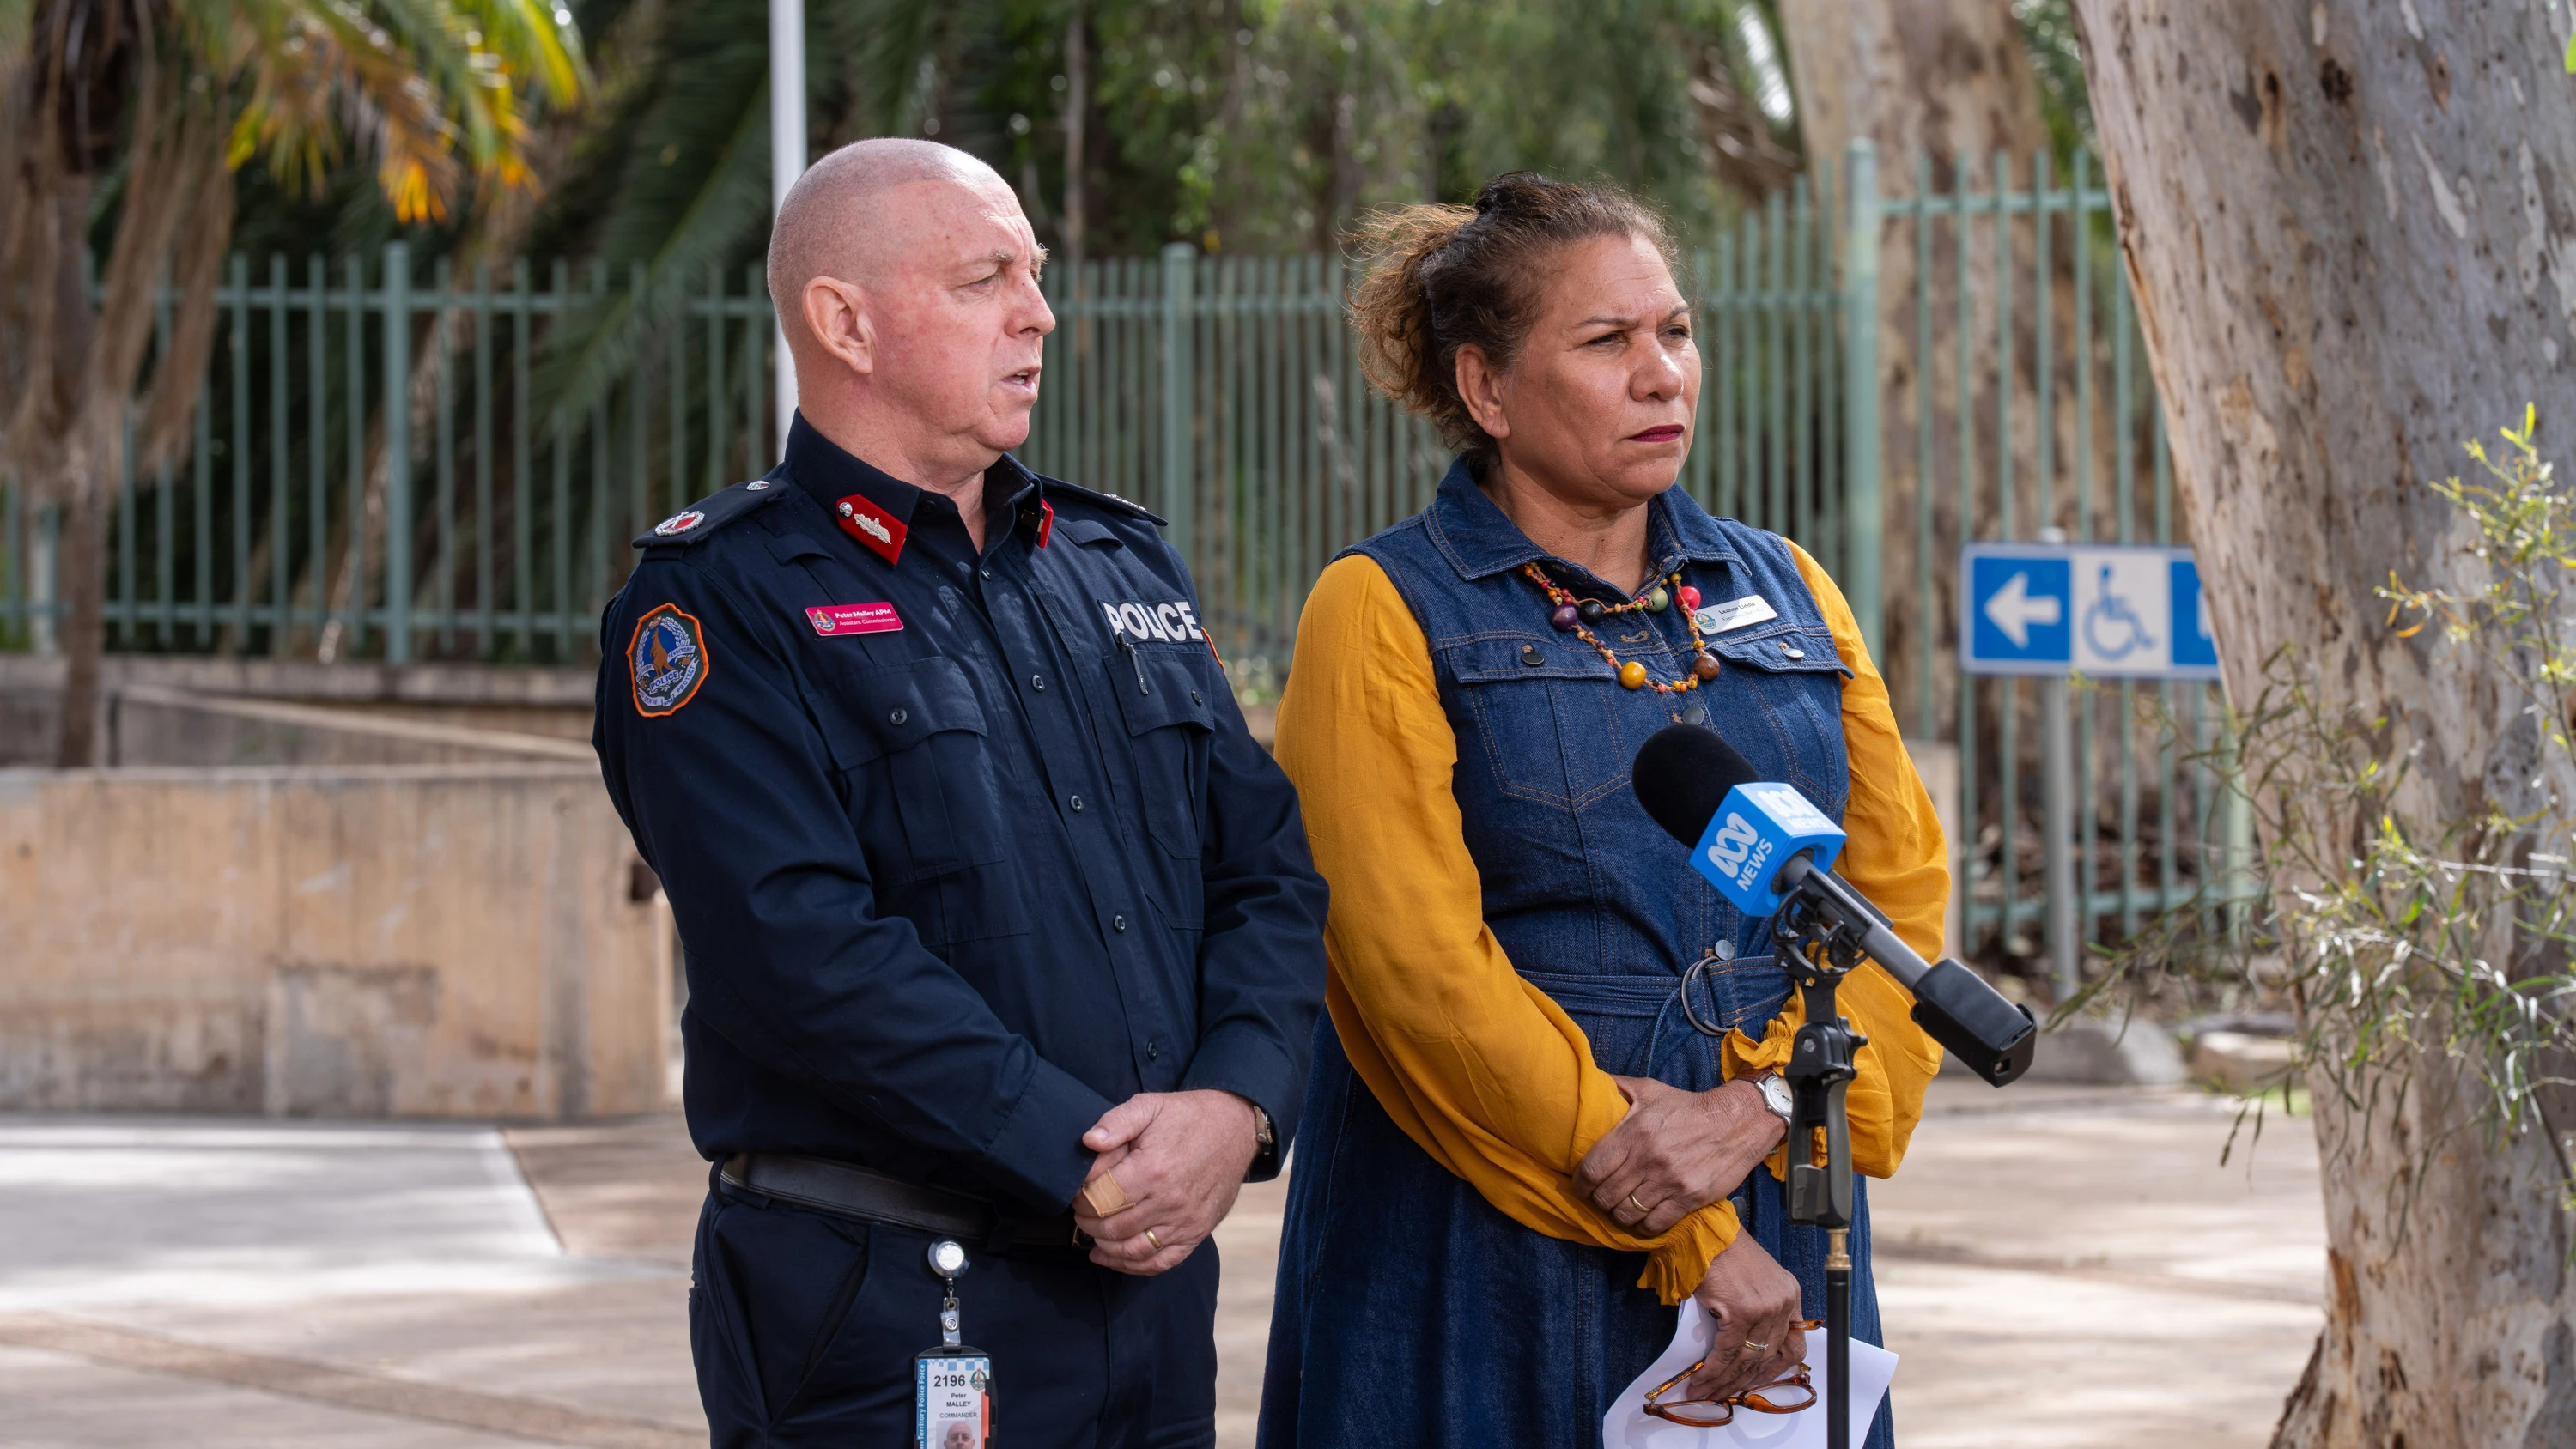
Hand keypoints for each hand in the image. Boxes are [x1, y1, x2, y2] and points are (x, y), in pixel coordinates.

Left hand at [1071, 1089, 1259, 1275]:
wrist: (1235, 1128)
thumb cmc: (1188, 1116)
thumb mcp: (1149, 1106)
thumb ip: (1116, 1122)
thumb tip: (1088, 1141)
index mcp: (1153, 1169)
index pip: (1101, 1198)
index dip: (1080, 1197)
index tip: (1076, 1191)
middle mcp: (1169, 1201)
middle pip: (1112, 1227)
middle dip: (1088, 1222)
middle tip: (1081, 1211)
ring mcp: (1185, 1221)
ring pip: (1132, 1250)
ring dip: (1105, 1246)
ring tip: (1093, 1233)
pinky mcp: (1197, 1232)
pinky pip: (1161, 1262)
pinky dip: (1133, 1266)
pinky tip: (1113, 1258)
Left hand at [1574, 1074, 1785, 1235]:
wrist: (1736, 1122)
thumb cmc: (1687, 1107)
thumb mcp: (1650, 1089)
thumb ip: (1617, 1088)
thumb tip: (1588, 1083)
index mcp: (1634, 1133)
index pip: (1592, 1169)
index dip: (1580, 1183)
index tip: (1581, 1186)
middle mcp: (1648, 1159)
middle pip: (1606, 1196)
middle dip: (1598, 1200)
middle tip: (1601, 1198)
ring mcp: (1669, 1181)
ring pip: (1627, 1214)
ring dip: (1618, 1215)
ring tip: (1620, 1208)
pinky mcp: (1688, 1198)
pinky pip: (1654, 1224)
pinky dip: (1643, 1227)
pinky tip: (1641, 1219)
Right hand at [1686, 1230, 1806, 1402]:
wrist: (1702, 1229)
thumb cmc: (1721, 1250)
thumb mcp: (1754, 1280)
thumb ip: (1758, 1309)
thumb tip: (1742, 1348)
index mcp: (1791, 1294)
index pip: (1794, 1345)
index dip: (1775, 1369)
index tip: (1756, 1382)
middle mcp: (1783, 1302)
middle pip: (1767, 1356)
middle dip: (1743, 1382)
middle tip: (1723, 1394)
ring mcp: (1765, 1307)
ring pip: (1746, 1359)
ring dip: (1724, 1382)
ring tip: (1705, 1393)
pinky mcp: (1742, 1311)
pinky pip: (1727, 1352)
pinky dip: (1712, 1371)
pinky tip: (1700, 1380)